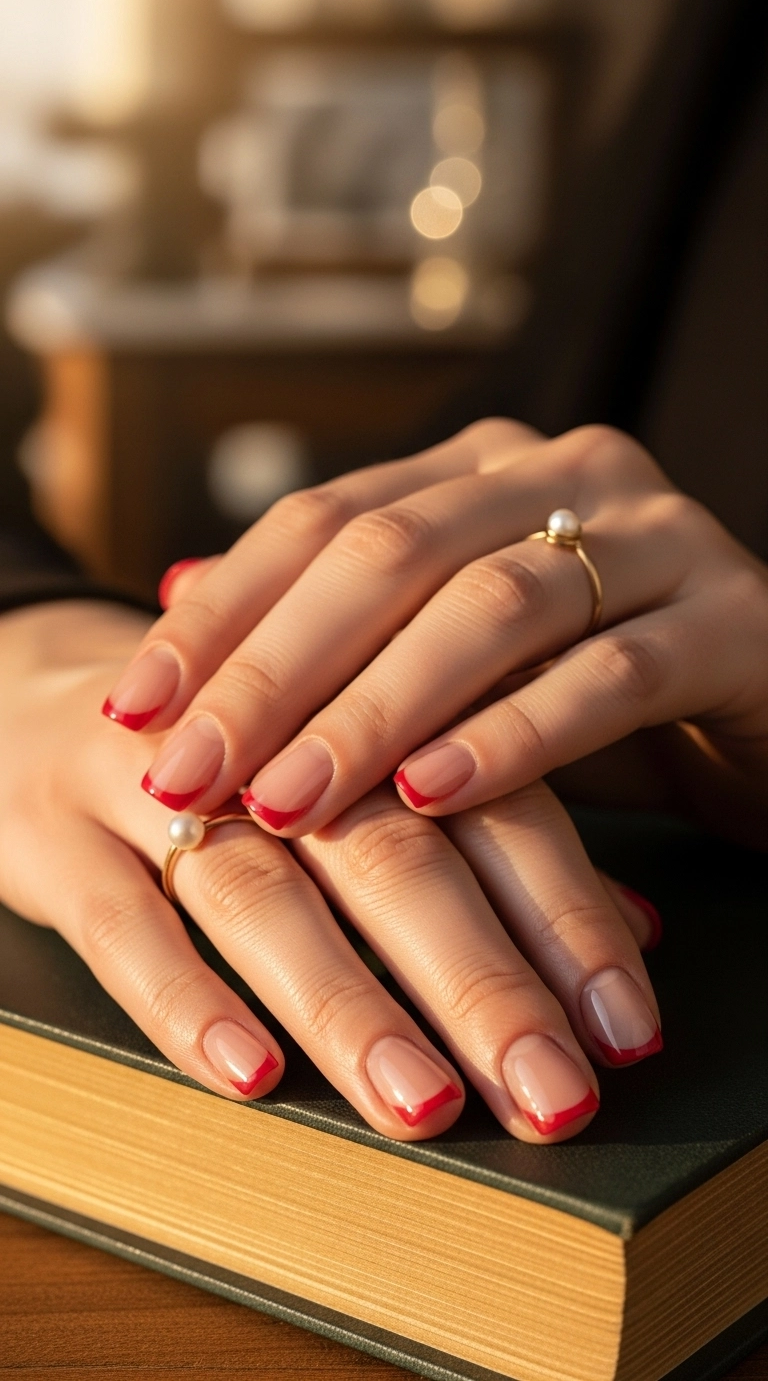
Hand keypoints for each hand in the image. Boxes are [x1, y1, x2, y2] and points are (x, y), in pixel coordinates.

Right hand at [0, 601, 661, 1144]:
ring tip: (421, 1103)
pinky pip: (120, 924)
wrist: (43, 692)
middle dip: (475, 979)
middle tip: (549, 1093)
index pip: (487, 802)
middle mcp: (267, 734)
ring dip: (344, 1001)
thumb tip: (637, 928)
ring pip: (260, 891)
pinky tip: (250, 1074)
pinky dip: (186, 1000)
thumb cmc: (245, 753)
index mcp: (366, 703)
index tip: (623, 1027)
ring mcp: (153, 780)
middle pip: (387, 850)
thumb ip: (495, 837)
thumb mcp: (366, 772)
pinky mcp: (55, 831)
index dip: (563, 914)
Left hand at [102, 421, 767, 846]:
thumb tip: (175, 597)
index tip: (133, 703)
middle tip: (189, 768)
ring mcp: (660, 536)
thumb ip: (340, 626)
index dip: (223, 613)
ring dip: (375, 710)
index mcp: (486, 470)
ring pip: (491, 609)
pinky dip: (514, 737)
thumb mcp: (460, 662)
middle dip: (275, 671)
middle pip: (390, 555)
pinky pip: (609, 674)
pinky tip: (433, 793)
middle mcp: (567, 474)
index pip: (324, 520)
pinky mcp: (736, 621)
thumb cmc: (601, 696)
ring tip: (289, 797)